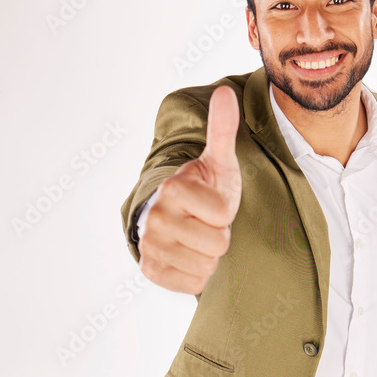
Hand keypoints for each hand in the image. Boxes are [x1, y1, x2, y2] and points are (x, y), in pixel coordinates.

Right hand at [139, 85, 241, 293]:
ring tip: (199, 239)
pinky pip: (191, 283)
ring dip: (209, 257)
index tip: (213, 205)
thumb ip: (223, 130)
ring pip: (207, 267)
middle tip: (206, 224)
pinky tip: (189, 256)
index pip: (222, 217)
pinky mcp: (151, 270)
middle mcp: (156, 217)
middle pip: (217, 244)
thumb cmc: (207, 190)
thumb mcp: (220, 162)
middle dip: (219, 236)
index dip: (225, 214)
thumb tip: (224, 93)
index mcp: (173, 188)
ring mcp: (151, 245)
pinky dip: (197, 275)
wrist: (180, 218)